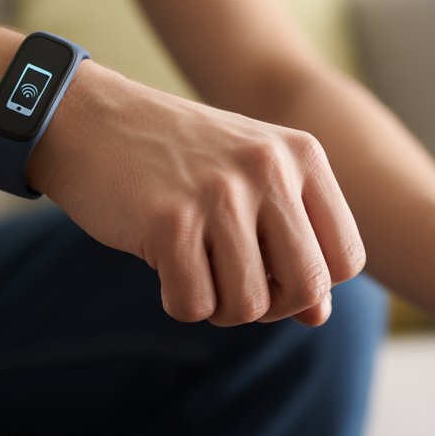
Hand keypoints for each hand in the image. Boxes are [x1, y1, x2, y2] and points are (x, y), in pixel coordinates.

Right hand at [29, 62, 365, 326]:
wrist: (88, 119)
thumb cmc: (176, 159)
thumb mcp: (249, 182)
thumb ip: (294, 242)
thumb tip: (319, 316)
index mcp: (302, 156)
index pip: (346, 259)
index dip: (314, 286)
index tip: (274, 274)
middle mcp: (269, 169)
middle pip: (307, 288)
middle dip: (271, 306)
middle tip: (234, 285)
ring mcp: (220, 194)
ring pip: (250, 305)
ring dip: (220, 307)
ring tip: (198, 272)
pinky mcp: (169, 221)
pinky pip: (195, 306)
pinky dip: (179, 301)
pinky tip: (165, 267)